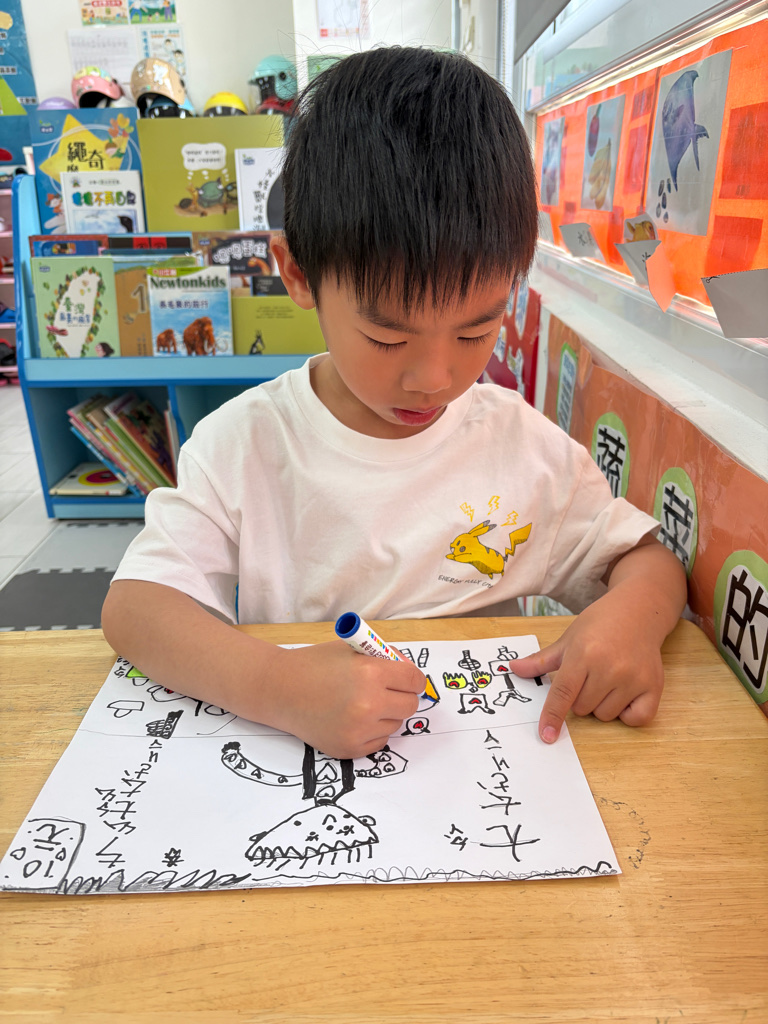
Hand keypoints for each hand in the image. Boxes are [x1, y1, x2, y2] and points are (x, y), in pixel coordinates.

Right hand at [268, 641, 424, 759]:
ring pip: (395, 724)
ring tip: (360, 703)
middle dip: (402, 696)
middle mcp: (368, 704)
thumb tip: (413, 677)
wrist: (280, 690)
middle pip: (409, 706)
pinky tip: (351, 718)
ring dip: (385, 714)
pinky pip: (379, 741)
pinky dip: (372, 731)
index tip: (407, 679)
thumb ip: (385, 658)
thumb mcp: (352, 649)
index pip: (414, 680)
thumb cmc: (316, 665)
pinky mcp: (350, 749)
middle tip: (387, 691)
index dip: (412, 678)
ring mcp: (359, 730)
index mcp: (371, 673)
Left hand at [513, 598, 664, 743]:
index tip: (546, 735)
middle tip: (590, 675)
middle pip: (582, 708)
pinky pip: (635, 719)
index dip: (553, 716)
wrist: (638, 611)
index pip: (563, 693)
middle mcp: (609, 668)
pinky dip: (628, 714)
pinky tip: (625, 693)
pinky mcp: (653, 686)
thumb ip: (542, 660)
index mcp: (583, 654)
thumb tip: (514, 669)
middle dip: (580, 698)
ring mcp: (633, 678)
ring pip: (605, 716)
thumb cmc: (600, 624)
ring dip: (602, 705)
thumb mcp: (568, 639)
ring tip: (609, 678)